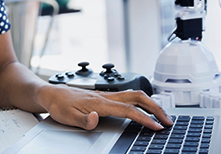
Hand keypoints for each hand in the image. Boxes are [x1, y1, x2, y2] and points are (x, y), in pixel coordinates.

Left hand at [37, 85, 172, 130]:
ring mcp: (107, 95)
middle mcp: (106, 96)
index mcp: (100, 102)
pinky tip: (146, 108)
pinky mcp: (106, 96)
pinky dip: (143, 101)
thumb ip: (83, 120)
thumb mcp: (67, 116)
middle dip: (156, 108)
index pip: (128, 110)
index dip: (144, 119)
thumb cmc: (59, 105)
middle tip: (168, 121)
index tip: (156, 127)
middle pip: (138, 97)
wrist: (52, 94)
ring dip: (151, 103)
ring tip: (162, 115)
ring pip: (135, 94)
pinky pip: (129, 96)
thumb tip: (96, 119)